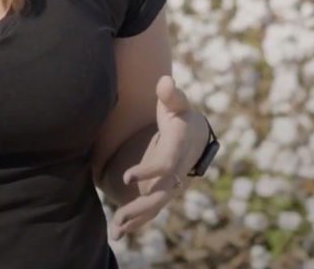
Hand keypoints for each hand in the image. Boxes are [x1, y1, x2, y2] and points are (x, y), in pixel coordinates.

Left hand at [109, 75, 207, 240]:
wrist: (197, 134)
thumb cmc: (181, 114)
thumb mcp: (178, 103)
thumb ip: (171, 95)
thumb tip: (165, 81)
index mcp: (177, 149)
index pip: (164, 165)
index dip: (148, 171)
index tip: (127, 176)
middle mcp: (176, 171)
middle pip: (162, 194)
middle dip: (142, 206)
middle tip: (120, 216)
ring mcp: (171, 183)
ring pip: (156, 206)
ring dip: (136, 219)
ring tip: (116, 231)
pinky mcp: (164, 189)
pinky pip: (152, 209)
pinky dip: (137, 222)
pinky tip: (119, 232)